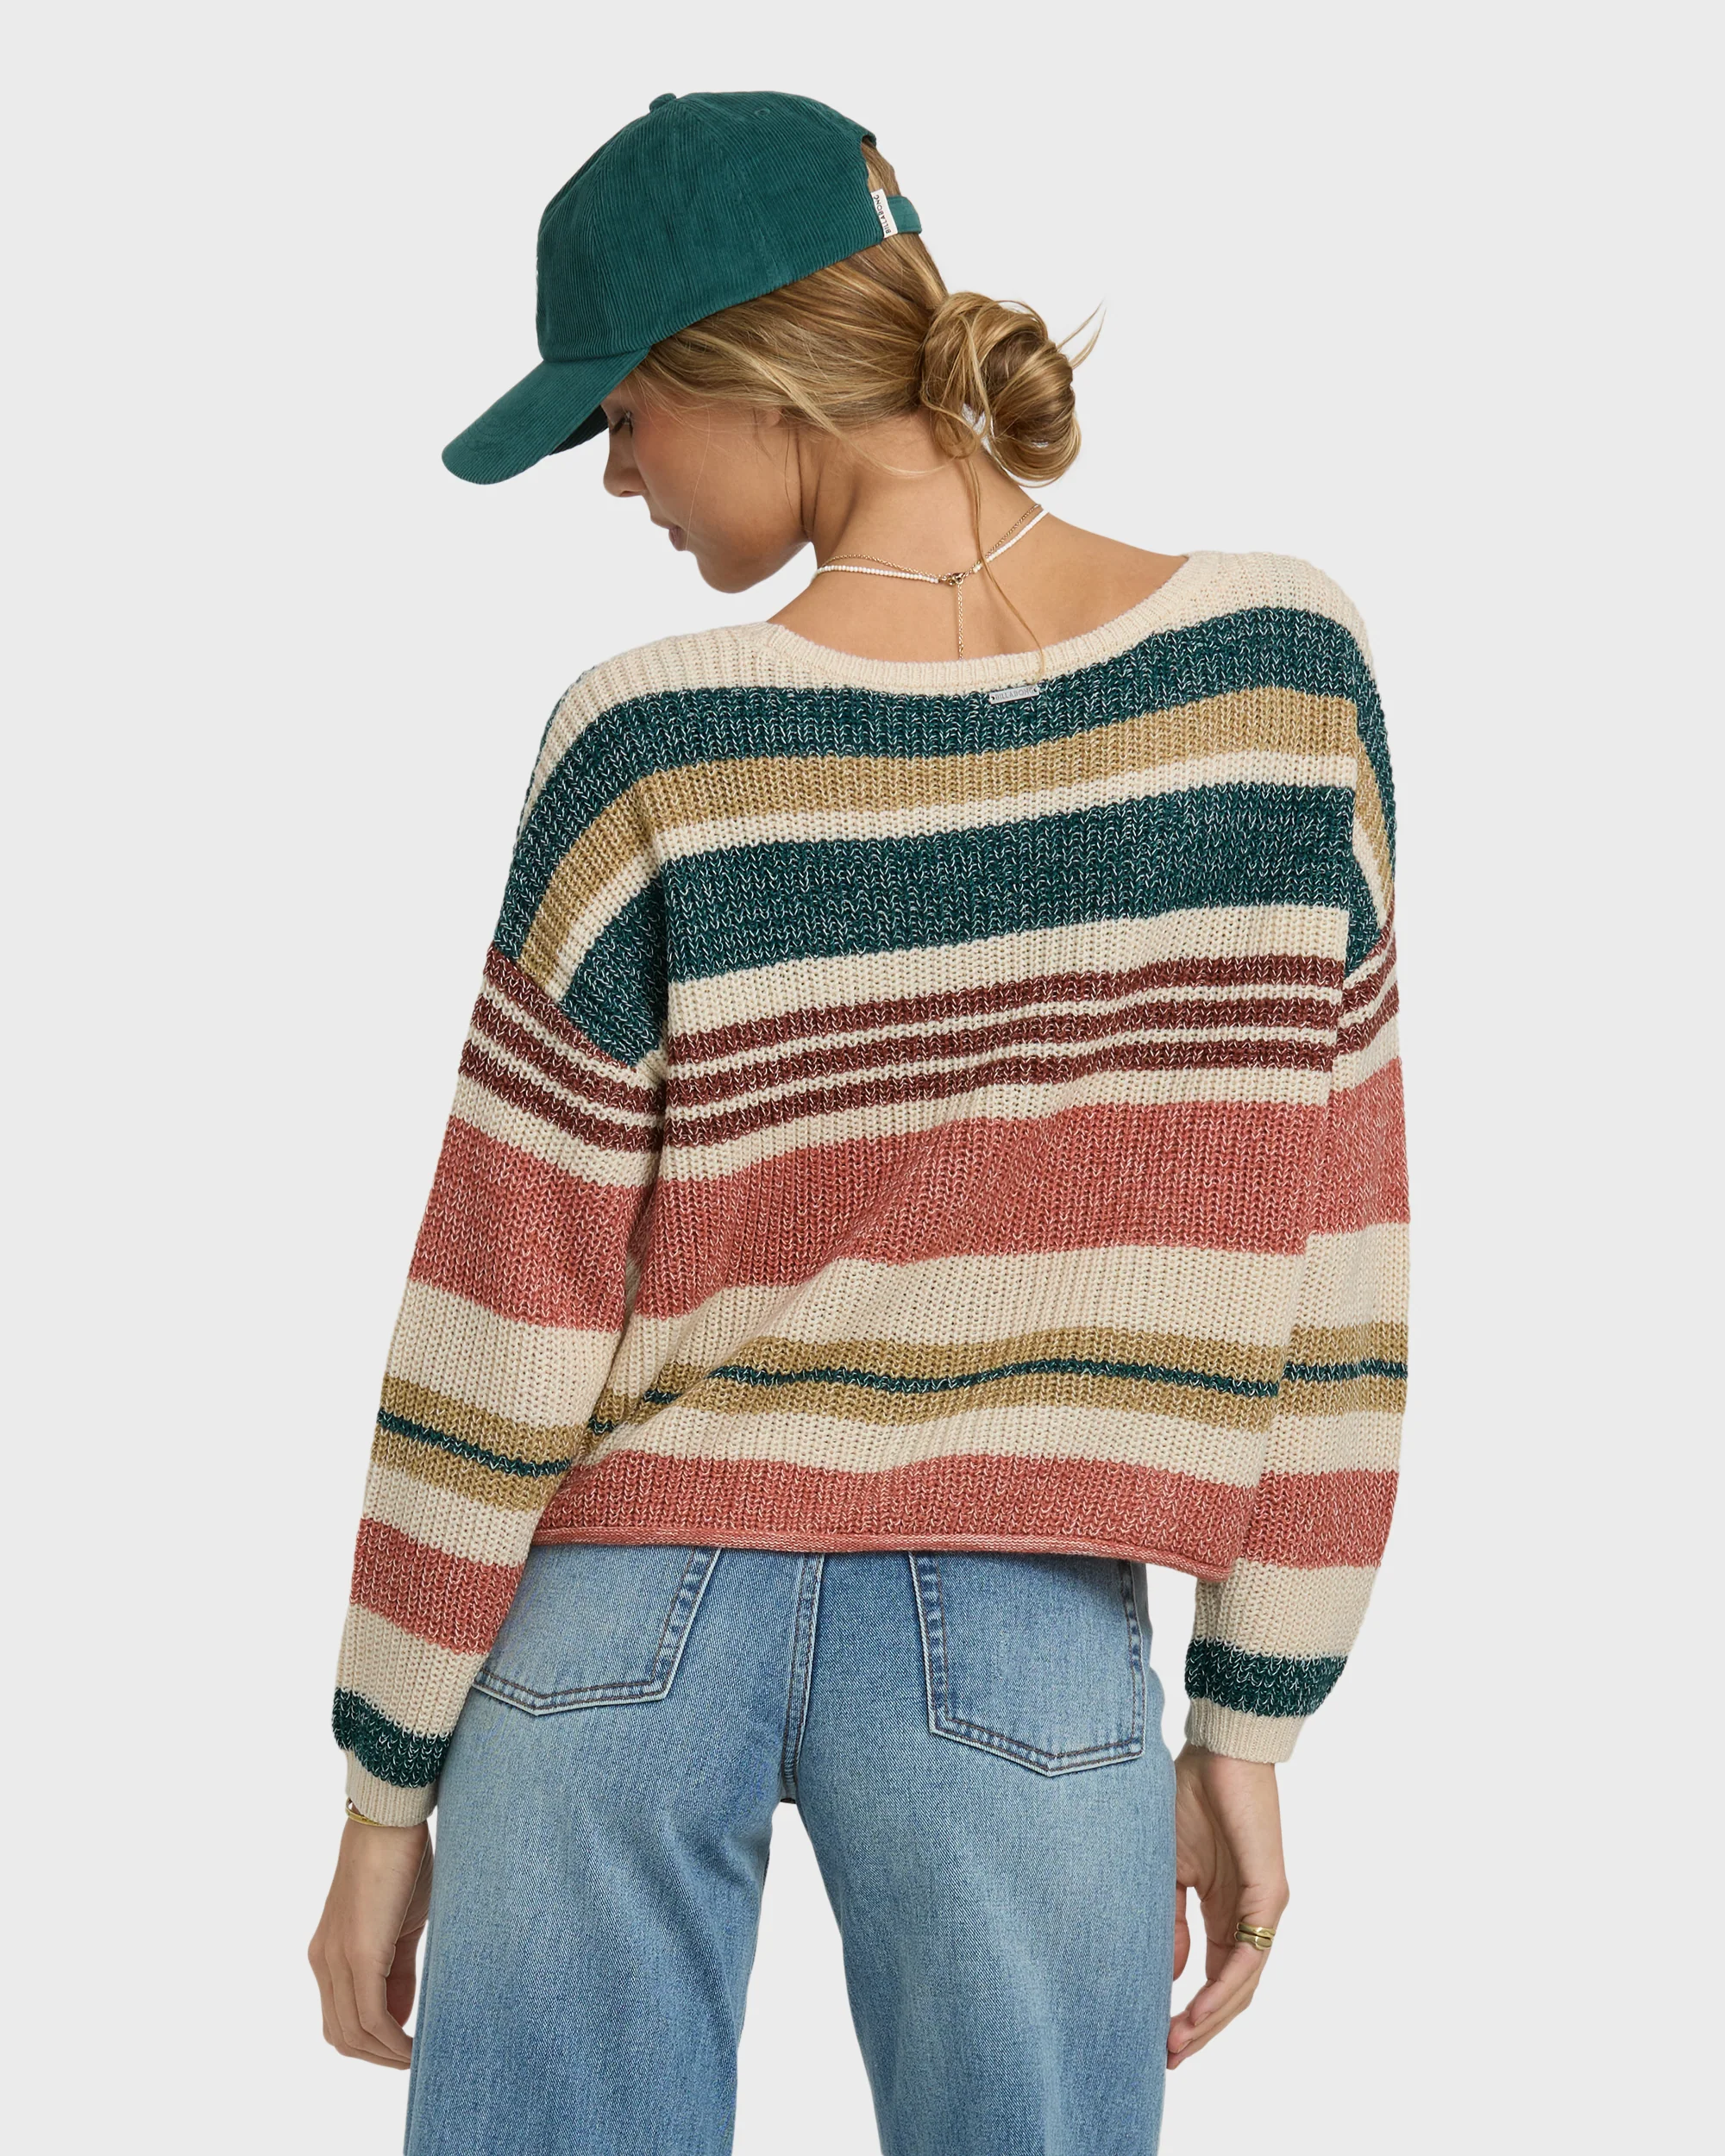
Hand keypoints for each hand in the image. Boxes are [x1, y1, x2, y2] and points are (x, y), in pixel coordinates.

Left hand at [309, 1817, 432, 2067]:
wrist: (391, 1820)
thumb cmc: (400, 1863)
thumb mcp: (398, 1926)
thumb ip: (395, 1972)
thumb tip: (399, 2017)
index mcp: (330, 1954)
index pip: (340, 2019)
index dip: (371, 2043)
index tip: (406, 2047)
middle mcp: (324, 1962)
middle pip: (341, 2035)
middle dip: (378, 2056)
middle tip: (414, 2058)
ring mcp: (337, 1959)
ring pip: (353, 2033)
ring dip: (386, 2054)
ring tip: (419, 2056)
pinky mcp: (360, 1954)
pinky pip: (370, 2016)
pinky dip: (392, 2040)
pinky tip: (415, 2044)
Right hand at [1167, 1744, 1288, 2068]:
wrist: (1218, 1750)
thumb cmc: (1189, 1797)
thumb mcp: (1167, 1868)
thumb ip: (1169, 1920)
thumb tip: (1168, 1974)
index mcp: (1226, 1912)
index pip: (1214, 1979)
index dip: (1191, 2013)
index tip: (1157, 2039)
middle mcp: (1249, 1918)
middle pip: (1233, 1995)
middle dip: (1201, 2030)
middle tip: (1167, 2058)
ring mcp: (1263, 1910)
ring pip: (1244, 1985)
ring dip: (1211, 2019)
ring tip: (1178, 2044)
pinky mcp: (1270, 1896)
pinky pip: (1250, 1956)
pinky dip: (1224, 1988)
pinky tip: (1197, 2008)